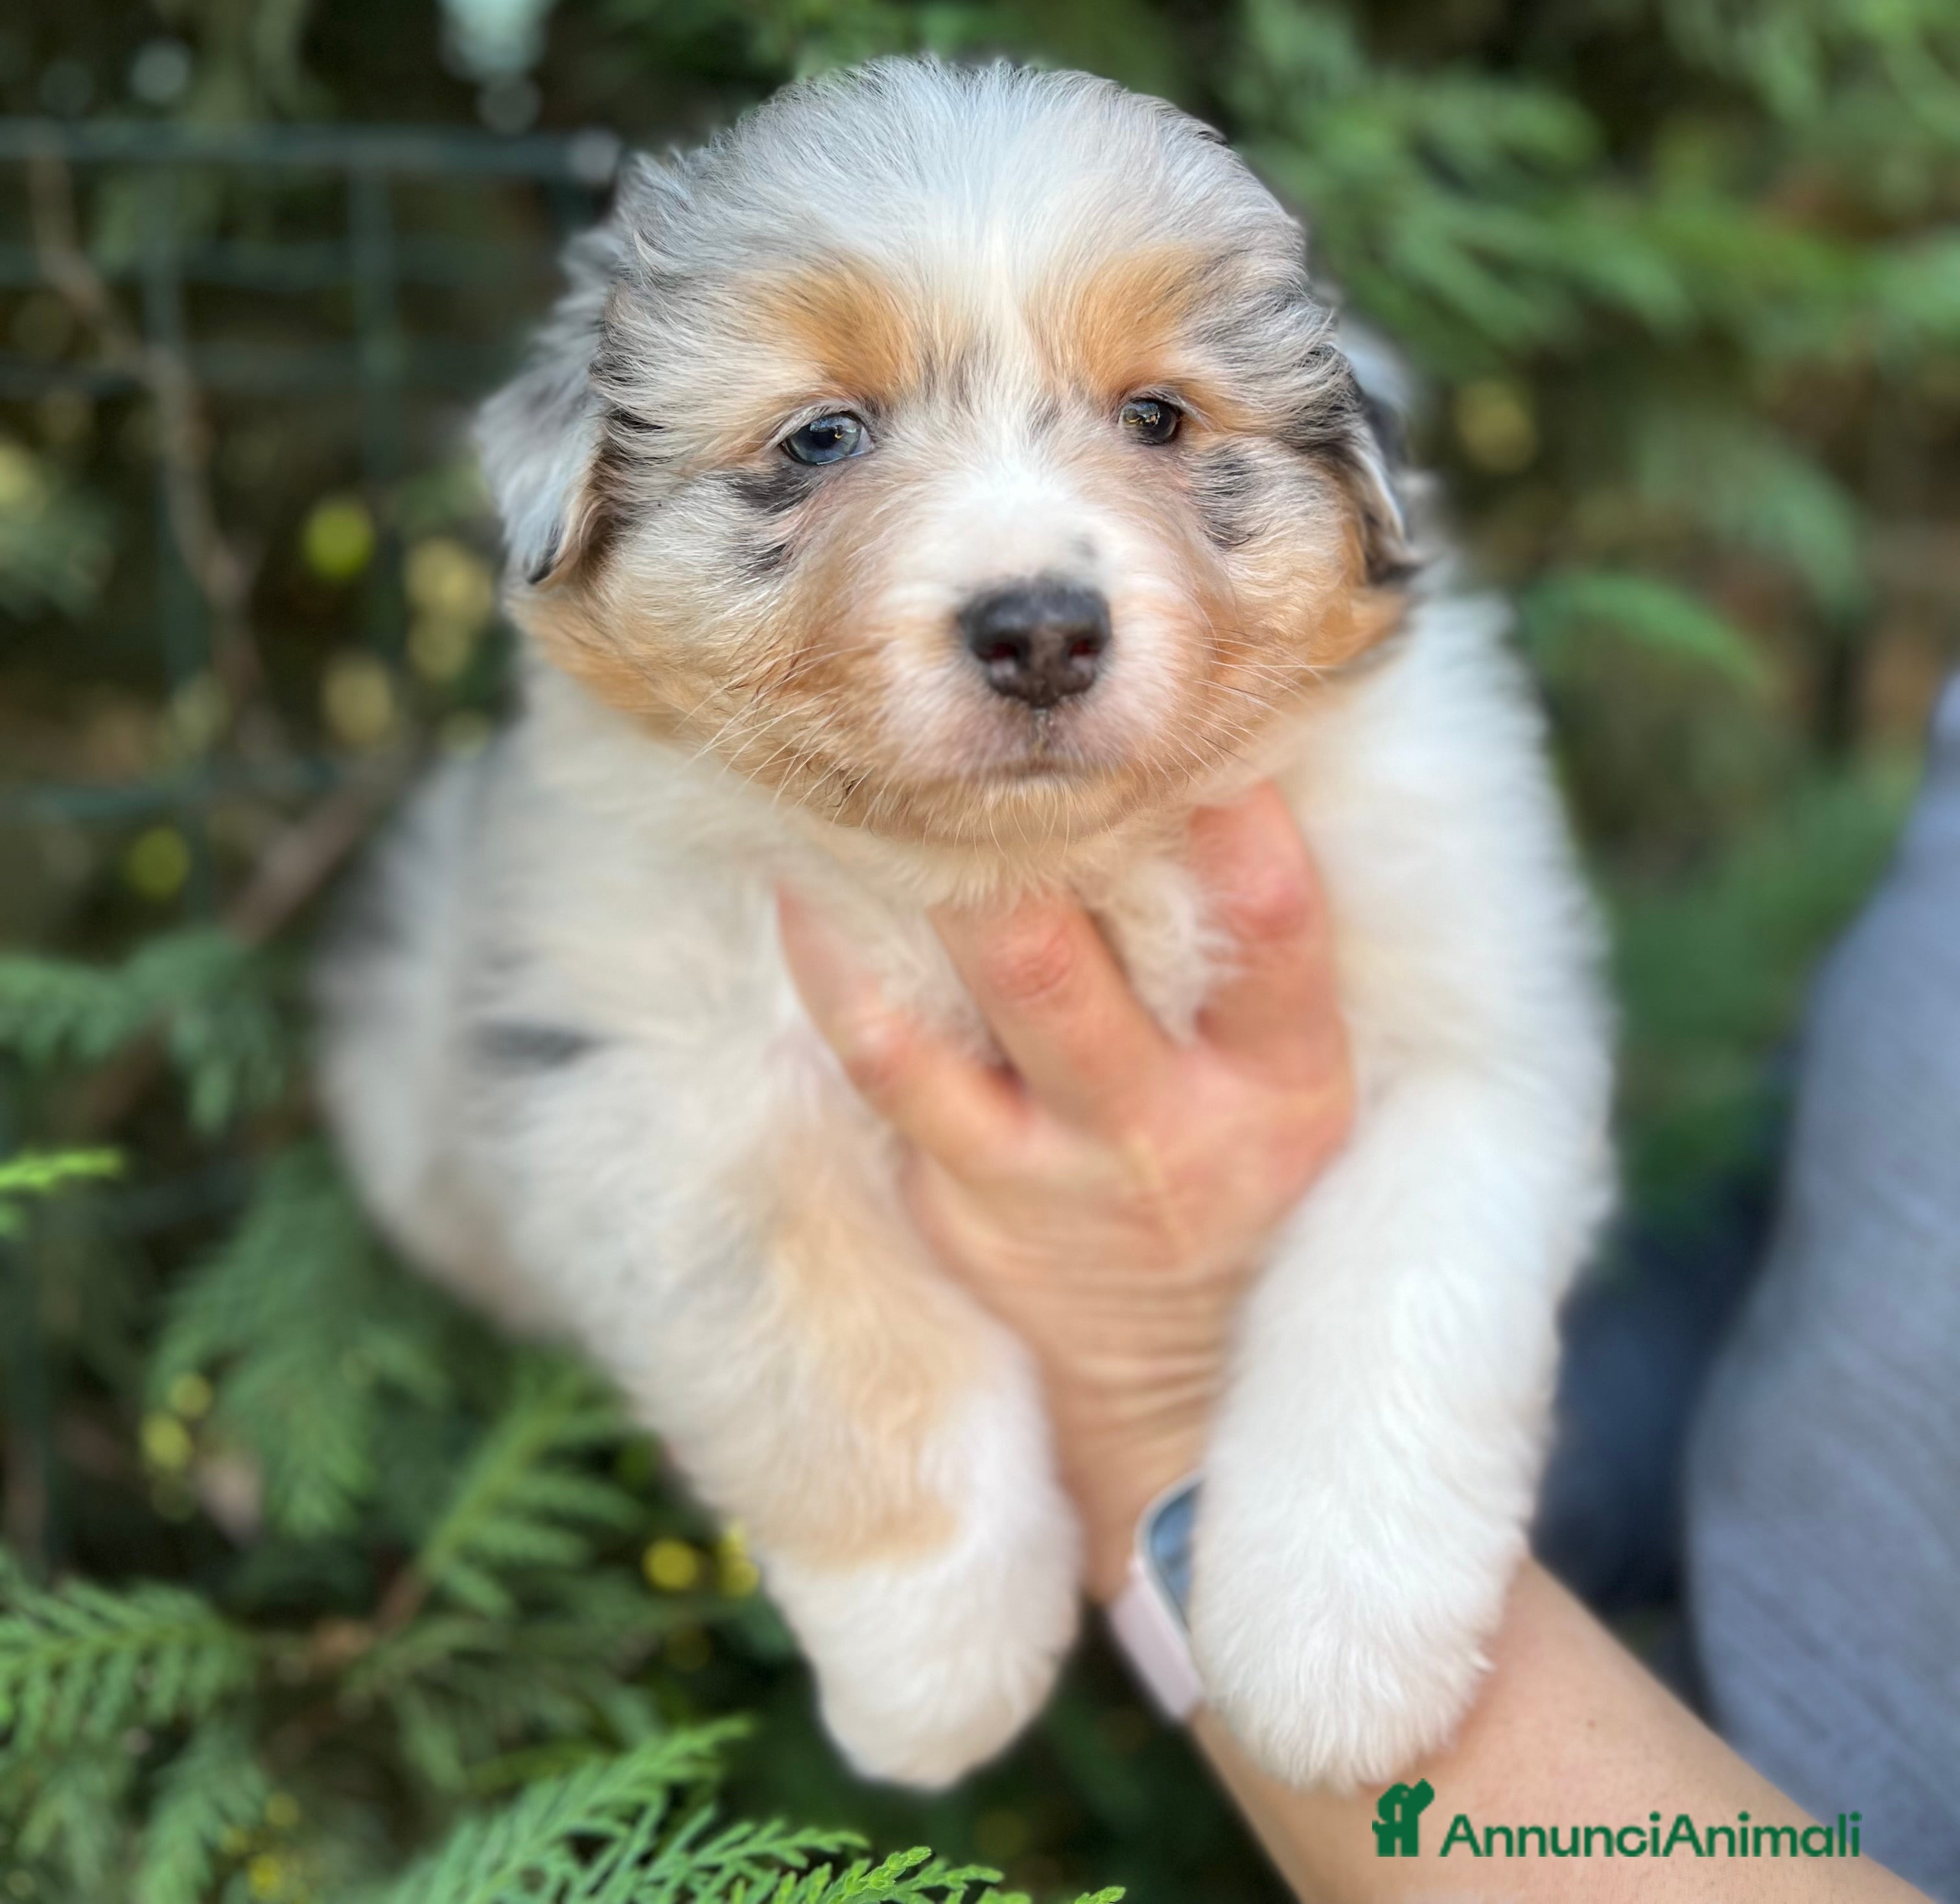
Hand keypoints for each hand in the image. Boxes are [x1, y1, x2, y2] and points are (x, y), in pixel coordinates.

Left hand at [778, 785, 1353, 1596]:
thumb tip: (1218, 757)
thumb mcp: (1303, 1083)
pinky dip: (839, 971)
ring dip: (922, 878)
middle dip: (1026, 837)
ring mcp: (1054, 1174)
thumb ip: (1262, 953)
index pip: (1275, 933)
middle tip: (982, 725)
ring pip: (975, 1000)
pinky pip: (888, 1065)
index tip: (1189, 716)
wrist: (1181, 1397)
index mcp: (1290, 1083)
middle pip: (1072, 967)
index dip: (1236, 822)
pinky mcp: (963, 1199)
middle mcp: (1173, 1130)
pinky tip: (801, 888)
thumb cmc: (1251, 1179)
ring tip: (871, 769)